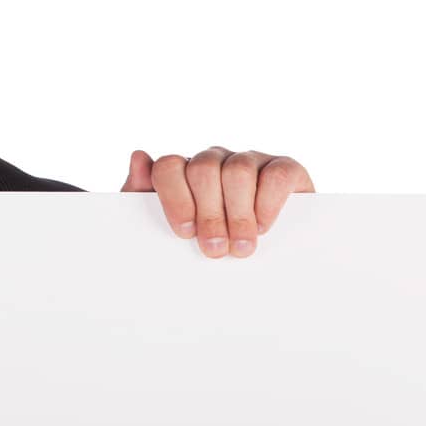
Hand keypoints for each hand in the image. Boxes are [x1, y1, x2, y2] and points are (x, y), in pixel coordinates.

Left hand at [120, 146, 314, 258]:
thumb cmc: (206, 242)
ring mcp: (251, 161)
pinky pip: (277, 174)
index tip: (184, 233)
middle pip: (203, 168)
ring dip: (238, 214)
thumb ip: (143, 194)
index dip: (175, 198)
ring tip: (241, 246)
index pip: (169, 166)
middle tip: (215, 249)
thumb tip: (139, 157)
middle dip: (208, 214)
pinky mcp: (286, 169)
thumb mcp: (171, 226)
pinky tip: (264, 226)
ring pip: (238, 170)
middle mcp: (216, 160)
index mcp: (185, 171)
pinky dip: (269, 203)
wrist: (263, 268)